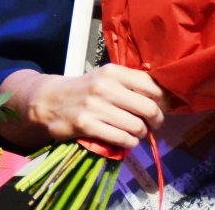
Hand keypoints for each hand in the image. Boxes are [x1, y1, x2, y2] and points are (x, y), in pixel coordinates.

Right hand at [0, 65, 166, 149]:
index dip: (163, 100)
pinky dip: (129, 143)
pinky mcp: (87, 125)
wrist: (49, 100)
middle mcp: (104, 86)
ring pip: (137, 126)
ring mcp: (95, 106)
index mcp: (112, 71)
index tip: (162, 107)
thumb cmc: (85, 90)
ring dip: (141, 134)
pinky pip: (122, 139)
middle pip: (149, 108)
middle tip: (153, 124)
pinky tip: (125, 140)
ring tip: (135, 133)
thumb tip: (165, 97)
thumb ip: (131, 83)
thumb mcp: (105, 78)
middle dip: (156, 120)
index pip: (152, 86)